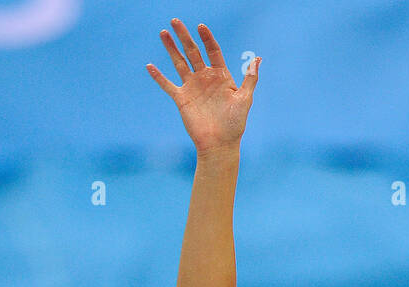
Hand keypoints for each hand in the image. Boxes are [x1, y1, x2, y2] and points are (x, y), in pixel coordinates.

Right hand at [147, 20, 259, 152]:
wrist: (220, 144)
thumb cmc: (235, 124)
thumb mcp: (245, 99)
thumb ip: (250, 78)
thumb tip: (258, 58)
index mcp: (221, 77)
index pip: (213, 51)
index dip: (207, 38)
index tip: (201, 26)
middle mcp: (205, 79)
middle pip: (193, 52)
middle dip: (184, 36)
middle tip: (175, 20)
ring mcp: (192, 88)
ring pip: (179, 63)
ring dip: (171, 48)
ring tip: (164, 33)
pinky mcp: (182, 99)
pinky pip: (168, 85)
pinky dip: (158, 77)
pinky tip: (150, 66)